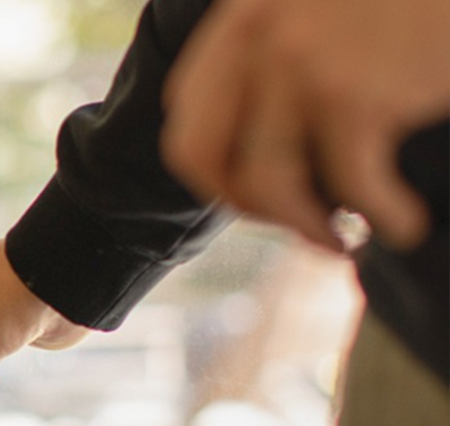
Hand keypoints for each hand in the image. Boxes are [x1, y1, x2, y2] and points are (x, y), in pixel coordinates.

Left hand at [162, 0, 449, 250]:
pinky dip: (383, 217)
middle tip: (304, 225)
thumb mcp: (330, 5)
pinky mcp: (357, 94)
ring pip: (267, 185)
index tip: (264, 191)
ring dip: (310, 228)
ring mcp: (301, 66)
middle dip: (250, 207)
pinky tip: (406, 221)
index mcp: (243, 15)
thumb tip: (283, 131)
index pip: (186, 114)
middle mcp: (256, 38)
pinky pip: (350, 187)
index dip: (218, 168)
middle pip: (203, 157)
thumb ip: (294, 45)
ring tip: (352, 236)